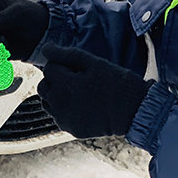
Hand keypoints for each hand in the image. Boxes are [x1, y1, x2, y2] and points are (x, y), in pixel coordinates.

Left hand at [37, 45, 152, 138]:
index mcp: (66, 85)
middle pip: (43, 86)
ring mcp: (64, 119)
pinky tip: (81, 105)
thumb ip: (67, 55)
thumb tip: (45, 48)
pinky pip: (57, 116)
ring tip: (77, 92)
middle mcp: (61, 104)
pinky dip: (63, 109)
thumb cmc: (117, 84)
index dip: (62, 65)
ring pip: (47, 101)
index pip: (49, 68)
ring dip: (56, 94)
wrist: (135, 112)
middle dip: (55, 79)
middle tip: (76, 79)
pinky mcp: (70, 129)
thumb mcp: (95, 63)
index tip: (78, 69)